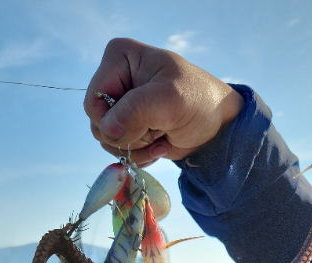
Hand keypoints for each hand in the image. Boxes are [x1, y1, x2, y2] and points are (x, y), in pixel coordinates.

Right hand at [85, 39, 244, 166]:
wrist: (218, 124)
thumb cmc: (199, 101)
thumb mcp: (169, 100)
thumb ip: (135, 112)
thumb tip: (107, 131)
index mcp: (119, 58)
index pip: (94, 100)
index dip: (114, 120)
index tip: (146, 121)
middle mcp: (115, 80)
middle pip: (98, 123)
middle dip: (129, 135)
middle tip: (158, 130)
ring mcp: (122, 106)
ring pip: (108, 140)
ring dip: (137, 148)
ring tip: (162, 137)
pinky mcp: (131, 127)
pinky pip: (120, 150)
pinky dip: (141, 155)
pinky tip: (162, 145)